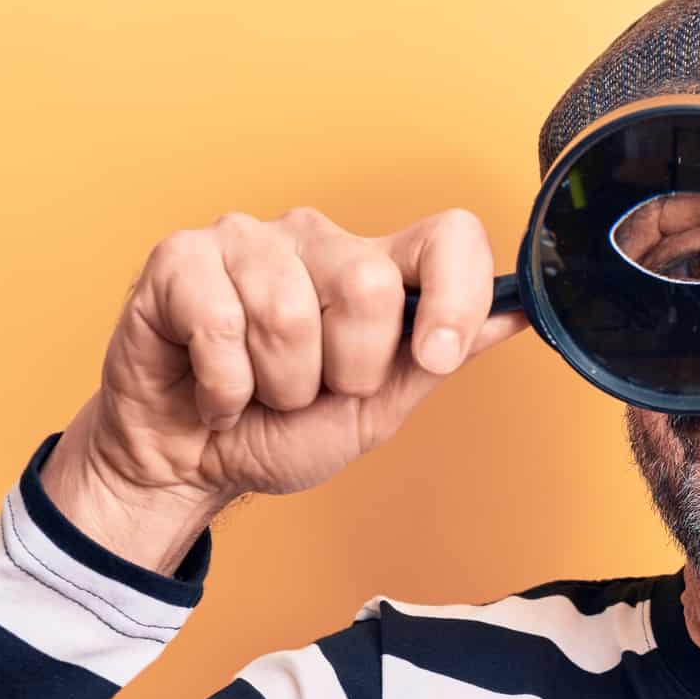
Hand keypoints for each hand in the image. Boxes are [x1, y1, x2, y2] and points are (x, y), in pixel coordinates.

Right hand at [41, 206, 523, 570]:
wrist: (189, 462)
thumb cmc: (280, 430)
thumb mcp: (378, 408)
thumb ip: (440, 356)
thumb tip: (519, 315)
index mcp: (375, 270)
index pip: (447, 236)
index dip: (453, 295)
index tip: (432, 355)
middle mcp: (317, 240)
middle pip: (367, 285)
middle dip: (344, 370)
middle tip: (312, 391)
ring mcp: (247, 240)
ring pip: (289, 313)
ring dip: (278, 385)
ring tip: (260, 390)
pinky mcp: (180, 257)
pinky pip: (220, 324)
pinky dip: (223, 385)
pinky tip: (215, 388)